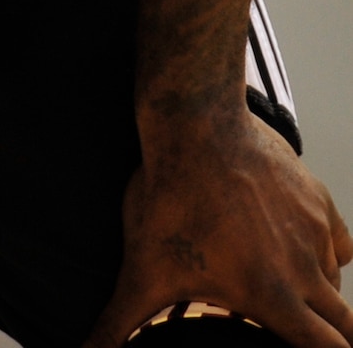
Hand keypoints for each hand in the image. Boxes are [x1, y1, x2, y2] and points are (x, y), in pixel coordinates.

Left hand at [85, 110, 352, 347]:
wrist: (195, 122)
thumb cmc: (170, 197)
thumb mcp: (142, 269)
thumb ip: (117, 324)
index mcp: (272, 295)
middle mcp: (305, 267)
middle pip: (345, 327)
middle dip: (331, 338)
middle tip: (298, 334)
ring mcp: (315, 230)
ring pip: (336, 282)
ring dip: (320, 296)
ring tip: (284, 295)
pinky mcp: (316, 198)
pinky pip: (339, 241)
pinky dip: (326, 253)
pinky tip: (297, 250)